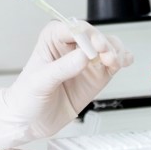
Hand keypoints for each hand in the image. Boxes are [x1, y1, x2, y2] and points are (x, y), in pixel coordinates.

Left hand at [0, 20, 133, 149]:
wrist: (29, 121)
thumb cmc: (26, 97)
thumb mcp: (40, 82)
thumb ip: (62, 68)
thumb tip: (83, 57)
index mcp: (53, 38)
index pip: (74, 28)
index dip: (86, 35)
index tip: (94, 48)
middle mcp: (72, 46)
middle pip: (95, 35)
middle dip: (104, 43)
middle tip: (107, 56)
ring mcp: (86, 60)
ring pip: (108, 46)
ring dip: (116, 51)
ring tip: (115, 62)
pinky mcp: (96, 75)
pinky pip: (113, 63)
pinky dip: (122, 60)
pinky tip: (125, 62)